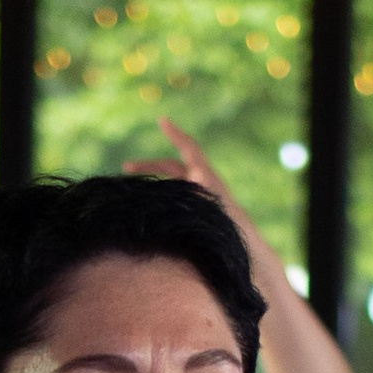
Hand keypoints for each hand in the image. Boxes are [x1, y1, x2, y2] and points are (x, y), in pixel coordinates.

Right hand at [127, 118, 252, 234]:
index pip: (188, 148)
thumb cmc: (232, 230)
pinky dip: (160, 200)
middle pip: (171, 167)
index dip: (175, 134)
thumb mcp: (218, 205)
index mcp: (206, 176)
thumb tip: (194, 170)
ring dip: (152, 185)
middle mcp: (201, 183)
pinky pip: (173, 200)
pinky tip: (147, 211)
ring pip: (170, 185)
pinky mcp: (195, 211)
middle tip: (126, 167)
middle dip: (148, 165)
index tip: (162, 120)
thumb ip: (205, 187)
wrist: (246, 252)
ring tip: (131, 194)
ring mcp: (198, 197)